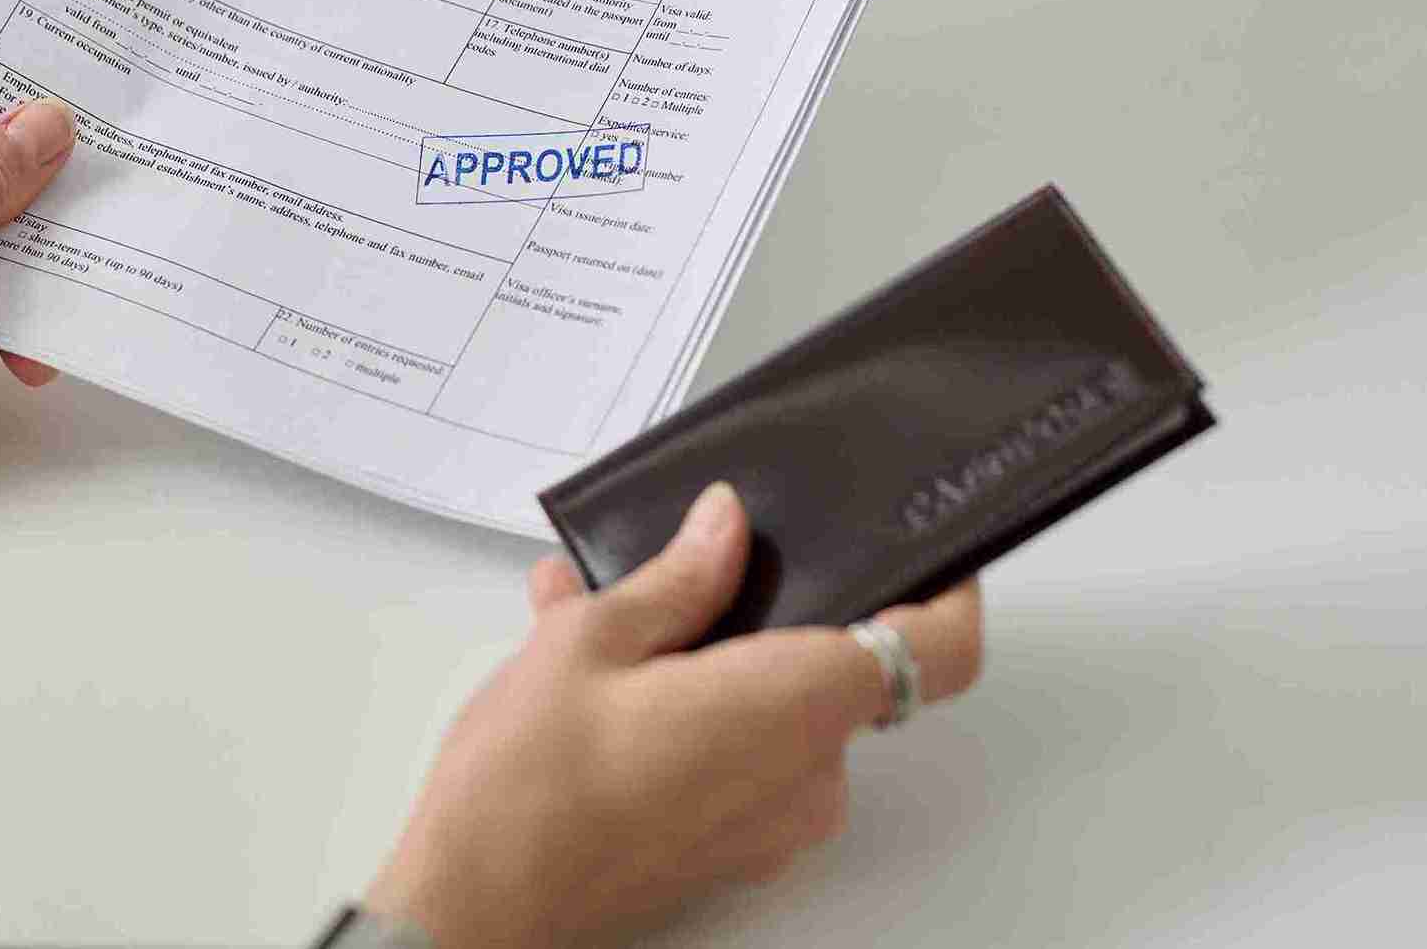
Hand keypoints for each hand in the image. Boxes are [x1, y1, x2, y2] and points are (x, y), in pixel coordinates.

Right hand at [365, 483, 983, 948]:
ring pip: (774, 706)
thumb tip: (724, 526)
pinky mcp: (731, 847)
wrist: (478, 900)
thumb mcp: (593, 637)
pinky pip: (739, 752)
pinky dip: (687, 705)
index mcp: (794, 704)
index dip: (949, 591)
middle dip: (765, 609)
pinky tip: (596, 673)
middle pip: (840, 664)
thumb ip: (679, 576)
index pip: (940, 650)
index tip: (930, 550)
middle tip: (692, 565)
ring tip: (601, 615)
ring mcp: (773, 822)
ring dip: (706, 654)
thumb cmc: (531, 785)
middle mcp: (806, 772)